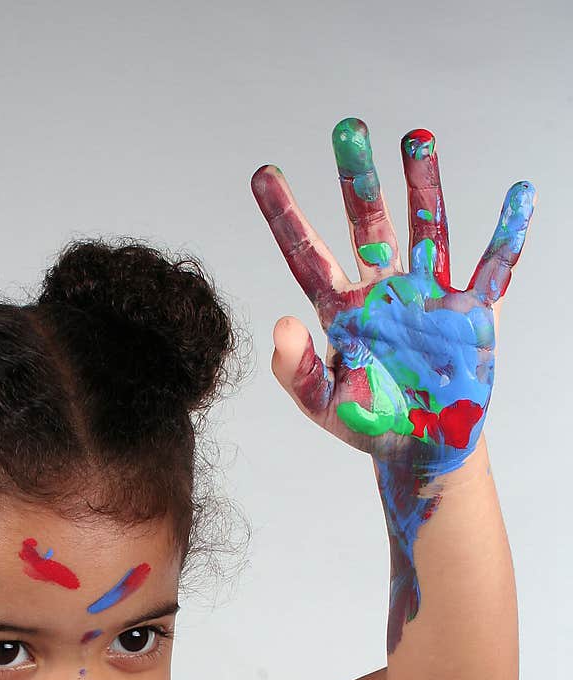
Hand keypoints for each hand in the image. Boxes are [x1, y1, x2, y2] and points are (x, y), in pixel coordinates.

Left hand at [251, 117, 534, 481]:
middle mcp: (383, 291)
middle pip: (366, 223)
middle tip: (347, 127)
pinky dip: (508, 234)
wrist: (419, 447)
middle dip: (356, 178)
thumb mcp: (321, 402)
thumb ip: (295, 369)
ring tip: (416, 137)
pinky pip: (493, 266)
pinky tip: (519, 195)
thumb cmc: (368, 421)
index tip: (264, 173)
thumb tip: (281, 321)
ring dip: (422, 185)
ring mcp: (427, 295)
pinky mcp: (469, 311)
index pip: (307, 254)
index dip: (285, 215)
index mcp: (342, 310)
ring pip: (426, 228)